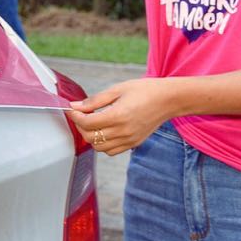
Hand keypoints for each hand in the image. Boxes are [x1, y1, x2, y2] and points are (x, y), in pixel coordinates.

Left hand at [64, 78, 182, 155]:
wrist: (168, 100)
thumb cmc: (145, 91)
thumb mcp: (117, 89)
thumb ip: (95, 100)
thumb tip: (75, 106)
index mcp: (118, 116)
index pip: (87, 123)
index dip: (75, 116)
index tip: (71, 109)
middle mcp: (123, 131)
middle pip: (90, 137)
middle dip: (80, 126)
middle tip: (80, 114)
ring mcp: (129, 140)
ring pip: (99, 147)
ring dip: (90, 136)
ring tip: (92, 123)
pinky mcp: (133, 144)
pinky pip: (111, 151)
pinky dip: (103, 144)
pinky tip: (104, 131)